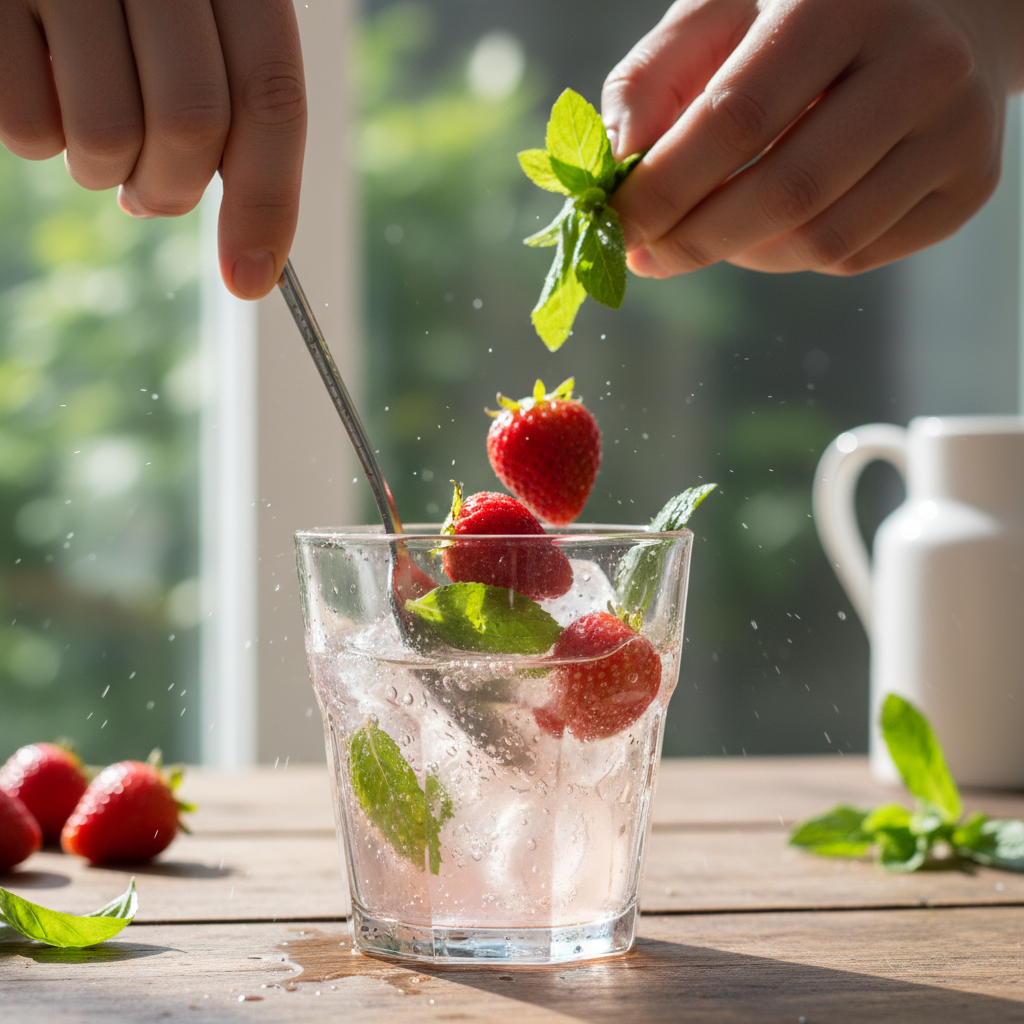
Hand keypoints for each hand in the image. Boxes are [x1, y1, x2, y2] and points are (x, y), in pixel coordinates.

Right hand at [0, 0, 305, 298]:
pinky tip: (40, 85)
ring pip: (108, 136)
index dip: (268, 202)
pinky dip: (39, 138)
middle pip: (191, 124)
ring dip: (104, 169)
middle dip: (173, 188)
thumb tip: (250, 258)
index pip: (270, 95)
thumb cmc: (127, 0)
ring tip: (90, 124)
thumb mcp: (196, 24)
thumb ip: (230, 103)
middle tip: (149, 190)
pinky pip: (29, 127)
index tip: (251, 277)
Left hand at [602, 0, 1023, 277]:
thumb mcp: (722, 13)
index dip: (664, 187)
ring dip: (742, 253)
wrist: (940, 14)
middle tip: (645, 256)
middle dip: (694, 240)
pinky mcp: (969, 188)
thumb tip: (617, 162)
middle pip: (785, 192)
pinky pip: (854, 257)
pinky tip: (776, 220)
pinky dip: (791, 256)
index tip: (612, 226)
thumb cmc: (802, 16)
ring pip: (820, 240)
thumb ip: (654, 77)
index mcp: (843, 1)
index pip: (736, 119)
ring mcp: (957, 131)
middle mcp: (920, 64)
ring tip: (710, 229)